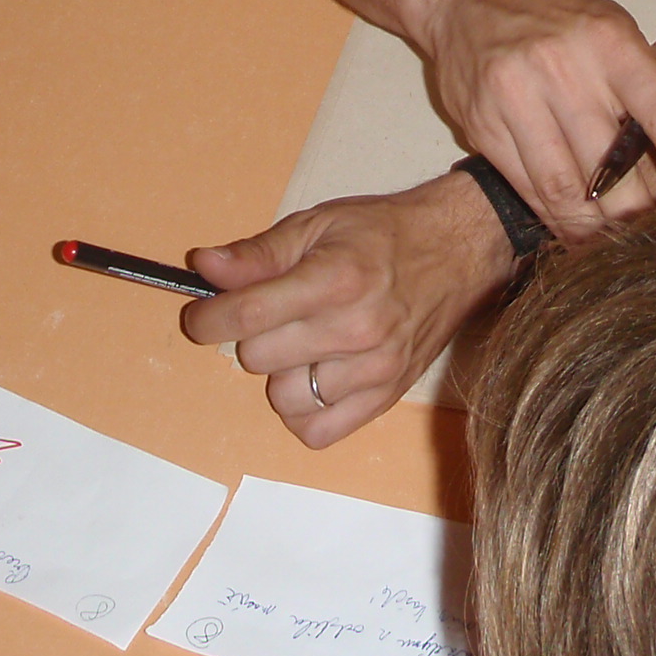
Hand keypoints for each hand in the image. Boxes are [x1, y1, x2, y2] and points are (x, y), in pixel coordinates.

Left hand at [180, 173, 519, 447]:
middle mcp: (356, 328)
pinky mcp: (387, 396)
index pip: (248, 315)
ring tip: (300, 343)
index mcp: (335, 278)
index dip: (208, 319)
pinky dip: (304, 410)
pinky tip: (313, 377)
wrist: (455, 251)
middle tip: (273, 313)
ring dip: (280, 373)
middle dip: (251, 335)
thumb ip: (258, 253)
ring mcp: (374, 369)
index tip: (200, 317)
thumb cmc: (383, 234)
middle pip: (259, 357)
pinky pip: (318, 430)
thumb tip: (203, 267)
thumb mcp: (317, 225)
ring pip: (285, 397)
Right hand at [414, 0, 655, 241]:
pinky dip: (558, 217)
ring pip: (569, 188)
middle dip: (646, 212)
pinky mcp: (480, 122)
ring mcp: (516, 93)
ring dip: (600, 228)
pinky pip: (529, 188)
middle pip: (616, 166)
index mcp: (611, 40)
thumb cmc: (561, 23)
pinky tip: (578, 229)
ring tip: (623, 246)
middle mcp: (563, 65)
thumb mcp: (623, 44)